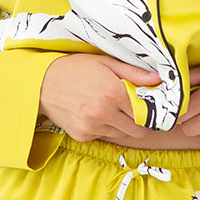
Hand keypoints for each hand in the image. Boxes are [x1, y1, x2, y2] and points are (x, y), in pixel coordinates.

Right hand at [37, 54, 164, 147]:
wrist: (42, 83)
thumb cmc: (75, 69)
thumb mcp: (106, 63)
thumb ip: (134, 73)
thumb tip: (158, 78)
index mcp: (114, 93)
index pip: (146, 112)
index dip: (149, 109)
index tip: (148, 106)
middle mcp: (105, 113)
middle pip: (137, 130)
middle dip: (138, 122)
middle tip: (131, 110)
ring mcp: (93, 127)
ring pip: (122, 135)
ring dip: (121, 125)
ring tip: (109, 109)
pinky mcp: (83, 136)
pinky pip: (104, 136)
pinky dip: (104, 128)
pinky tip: (94, 114)